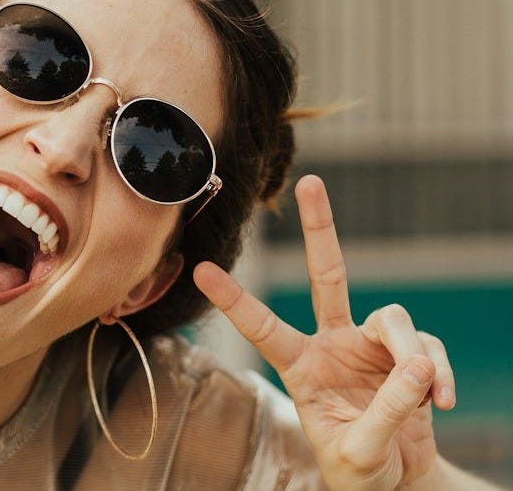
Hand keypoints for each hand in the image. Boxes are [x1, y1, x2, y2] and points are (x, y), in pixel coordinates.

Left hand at [194, 175, 454, 489]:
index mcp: (300, 367)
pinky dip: (438, 375)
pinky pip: (428, 349)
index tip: (202, 270)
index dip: (234, 300)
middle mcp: (331, 344)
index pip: (262, 327)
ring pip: (394, 319)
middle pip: (327, 275)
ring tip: (426, 397)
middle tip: (312, 181)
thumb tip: (417, 366)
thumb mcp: (358, 450)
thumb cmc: (359, 467)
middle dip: (320, 229)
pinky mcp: (408, 354)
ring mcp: (370, 344)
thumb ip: (385, 411)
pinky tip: (439, 403)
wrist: (396, 479)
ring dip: (414, 355)